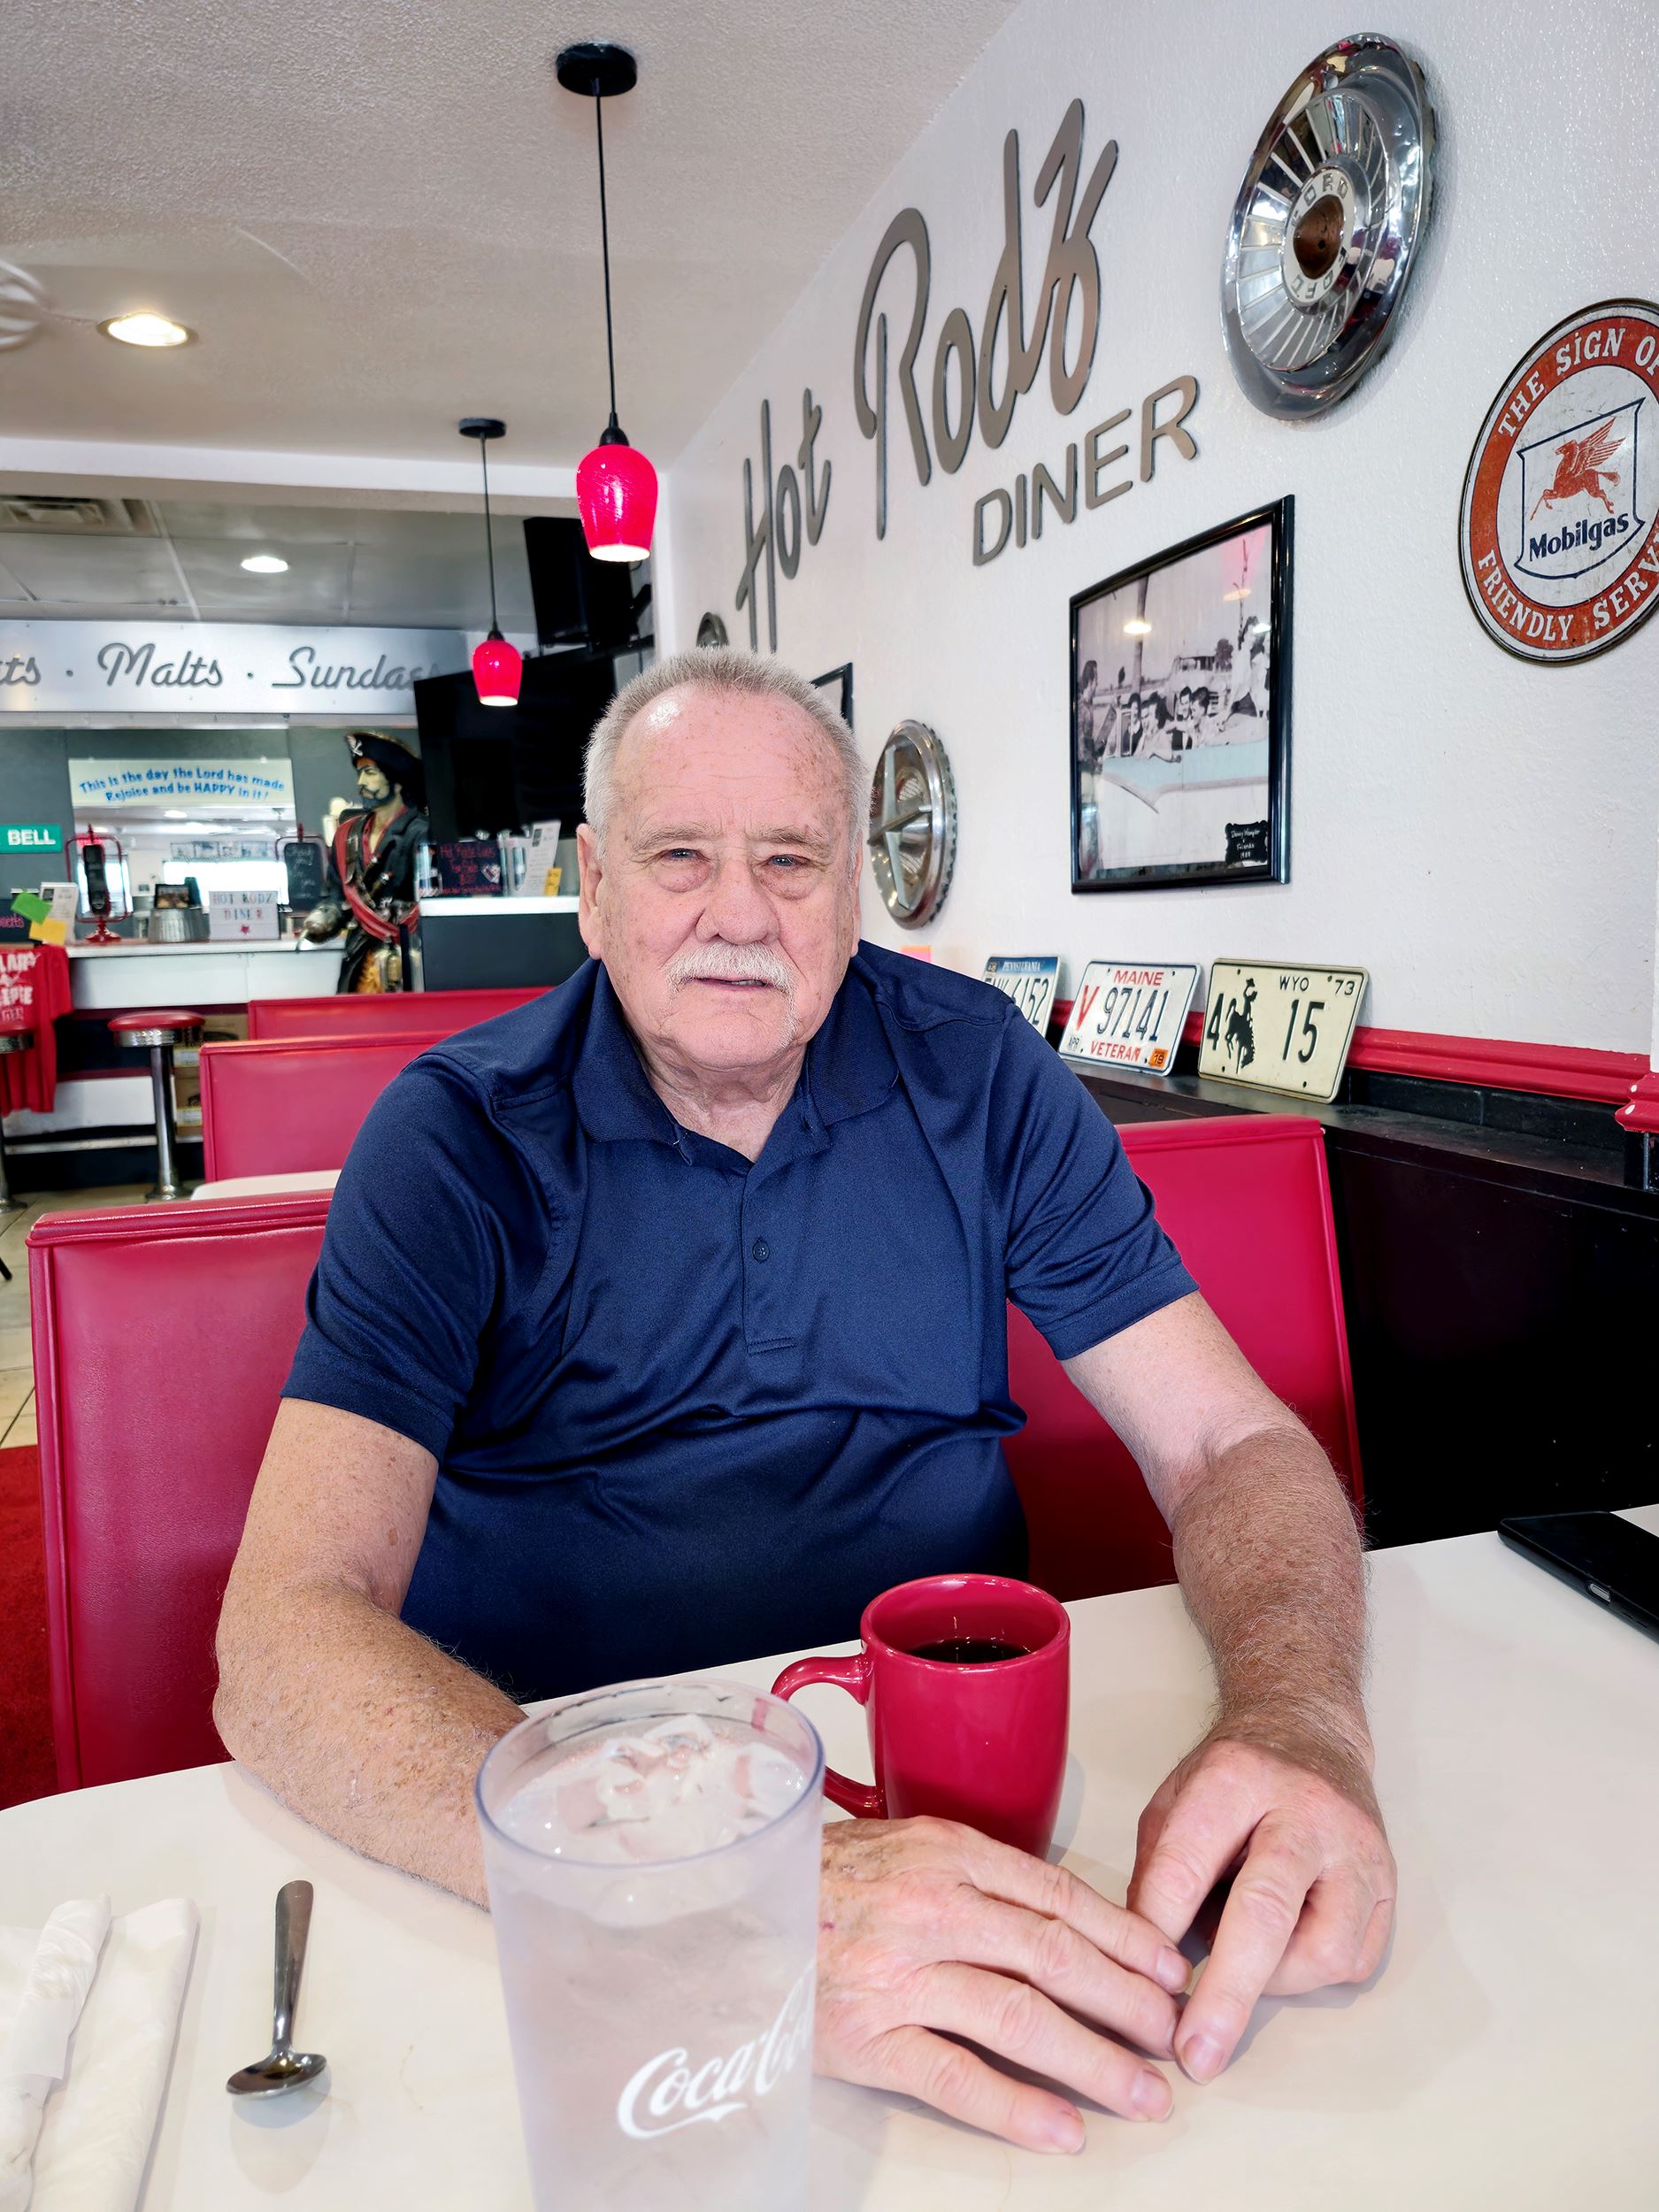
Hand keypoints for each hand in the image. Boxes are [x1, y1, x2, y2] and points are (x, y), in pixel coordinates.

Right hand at [815, 1815, 1188, 2152]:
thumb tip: (1060, 1914)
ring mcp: (901, 1975)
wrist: (734, 1913)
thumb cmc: (820, 1880)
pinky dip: (1017, 2106)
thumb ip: (975, 1874)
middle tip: (1173, 2034)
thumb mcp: (903, 1847)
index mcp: (946, 1853)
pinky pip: (957, 2076)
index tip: (1169, 1967)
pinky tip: (1064, 2128)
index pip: (1059, 1896)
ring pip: (1021, 2016)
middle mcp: (932, 1908)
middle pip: (1055, 1956)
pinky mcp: (869, 2037)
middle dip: (1128, 2000)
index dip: (1125, 1936)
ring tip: (1143, 2092)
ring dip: (1095, 2059)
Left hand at [1129, 1718, 1395, 2084]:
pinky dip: (1312, 1973)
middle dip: (1225, 1993)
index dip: (1155, 1931)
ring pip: (1323, 1948)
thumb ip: (1157, 1872)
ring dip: (1275, 1981)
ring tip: (1244, 1964)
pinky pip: (1354, 1959)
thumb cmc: (1233, 1778)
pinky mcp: (1388, 1883)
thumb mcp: (1174, 1799)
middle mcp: (1304, 1811)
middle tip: (1196, 2052)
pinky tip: (1284, 1949)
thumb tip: (1143, 1962)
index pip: (1186, 1864)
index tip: (1136, 1986)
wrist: (1310, 1731)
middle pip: (1265, 1912)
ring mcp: (1355, 1849)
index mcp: (1234, 1779)